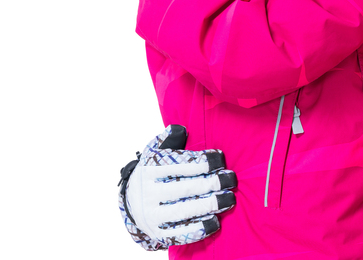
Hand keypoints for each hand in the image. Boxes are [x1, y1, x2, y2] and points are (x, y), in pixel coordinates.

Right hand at [118, 125, 236, 249]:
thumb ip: (168, 140)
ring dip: (210, 205)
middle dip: (211, 182)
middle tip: (231, 179)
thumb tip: (180, 129)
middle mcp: (149, 194)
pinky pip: (181, 233)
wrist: (131, 204)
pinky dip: (199, 229)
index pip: (179, 164)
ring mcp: (153, 216)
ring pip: (184, 211)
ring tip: (230, 199)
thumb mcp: (154, 153)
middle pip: (184, 188)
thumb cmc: (153, 173)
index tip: (220, 159)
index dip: (203, 161)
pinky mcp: (159, 234)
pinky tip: (215, 222)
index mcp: (150, 170)